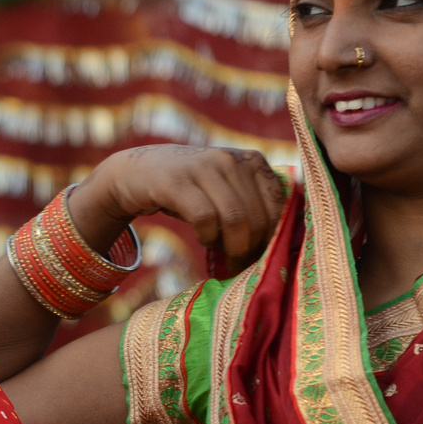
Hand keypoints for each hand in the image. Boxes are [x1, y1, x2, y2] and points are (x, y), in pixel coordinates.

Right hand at [70, 145, 286, 266]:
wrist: (137, 171)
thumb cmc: (189, 188)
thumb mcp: (224, 186)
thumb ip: (253, 202)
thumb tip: (285, 241)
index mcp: (251, 160)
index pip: (279, 204)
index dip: (276, 235)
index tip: (266, 255)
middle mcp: (230, 159)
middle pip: (258, 216)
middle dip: (254, 247)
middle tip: (243, 264)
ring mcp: (203, 167)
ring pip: (235, 219)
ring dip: (233, 247)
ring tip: (227, 257)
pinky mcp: (176, 181)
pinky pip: (205, 218)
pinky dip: (208, 237)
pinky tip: (204, 240)